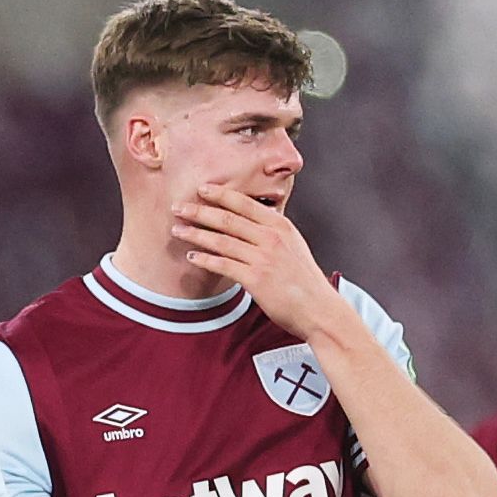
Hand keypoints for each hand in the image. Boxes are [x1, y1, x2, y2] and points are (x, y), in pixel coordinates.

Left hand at [168, 183, 344, 341]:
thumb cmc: (303, 279)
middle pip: (229, 219)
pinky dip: (205, 260)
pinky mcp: (255, 279)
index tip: (202, 188)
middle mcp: (272, 238)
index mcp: (281, 226)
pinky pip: (224, 265)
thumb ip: (272, 231)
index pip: (245, 204)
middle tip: (178, 207)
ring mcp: (263, 258)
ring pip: (222, 241)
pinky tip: (191, 257)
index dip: (221, 195)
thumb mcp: (292, 245)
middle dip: (200, 211)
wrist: (318, 308)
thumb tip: (253, 220)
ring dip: (196, 234)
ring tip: (178, 230)